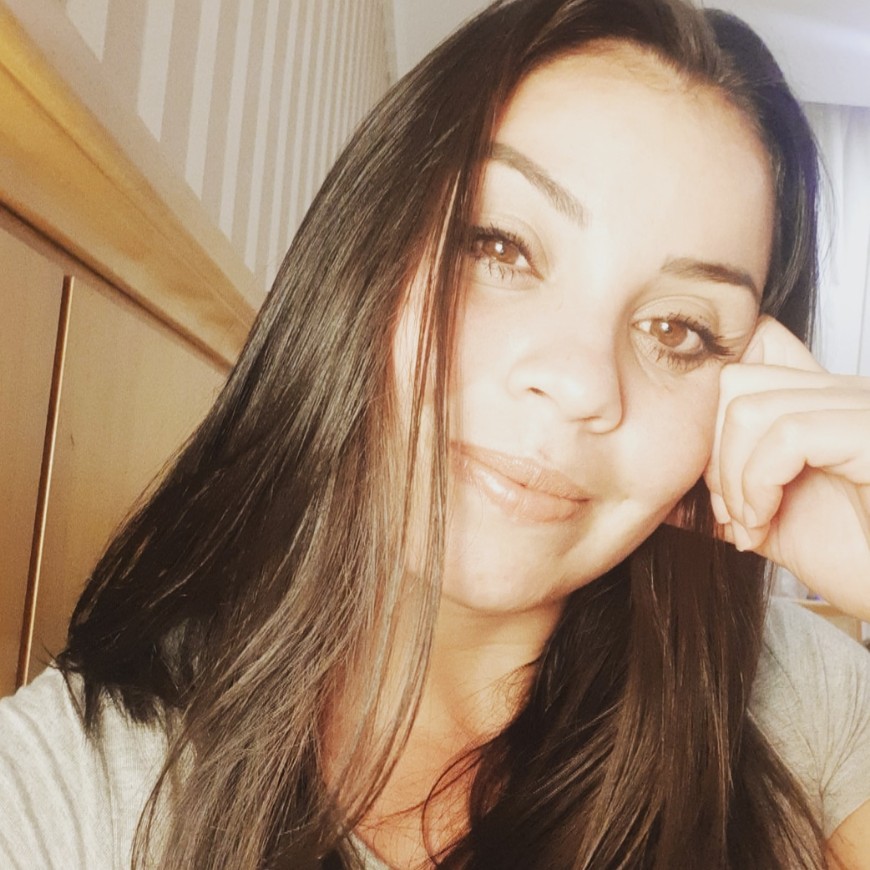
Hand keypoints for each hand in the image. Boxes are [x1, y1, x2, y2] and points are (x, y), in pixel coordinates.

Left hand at [705, 316, 869, 619]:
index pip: (750, 357)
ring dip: (734, 477)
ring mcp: (864, 407)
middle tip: (734, 513)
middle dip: (715, 452)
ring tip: (752, 525)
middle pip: (735, 378)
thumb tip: (667, 498)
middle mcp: (849, 394)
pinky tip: (768, 522)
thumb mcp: (774, 527)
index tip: (720, 488)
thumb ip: (728, 500)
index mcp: (826, 406)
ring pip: (749, 405)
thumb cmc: (860, 565)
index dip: (713, 417)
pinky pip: (788, 433)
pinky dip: (758, 484)